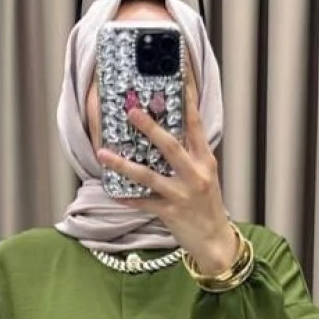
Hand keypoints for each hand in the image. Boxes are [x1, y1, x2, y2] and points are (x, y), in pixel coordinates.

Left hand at [97, 82, 237, 276]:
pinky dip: (128, 198)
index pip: (195, 124)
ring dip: (124, 164)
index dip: (186, 99)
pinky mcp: (170, 213)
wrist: (215, 241)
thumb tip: (166, 133)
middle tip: (132, 111)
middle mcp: (195, 175)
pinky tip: (114, 193)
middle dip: (150, 128)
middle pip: (170, 146)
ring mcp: (182, 195)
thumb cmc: (207, 206)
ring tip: (104, 153)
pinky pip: (144, 203)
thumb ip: (190, 155)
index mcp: (205, 160)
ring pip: (149, 176)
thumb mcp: (205, 175)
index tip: (177, 76)